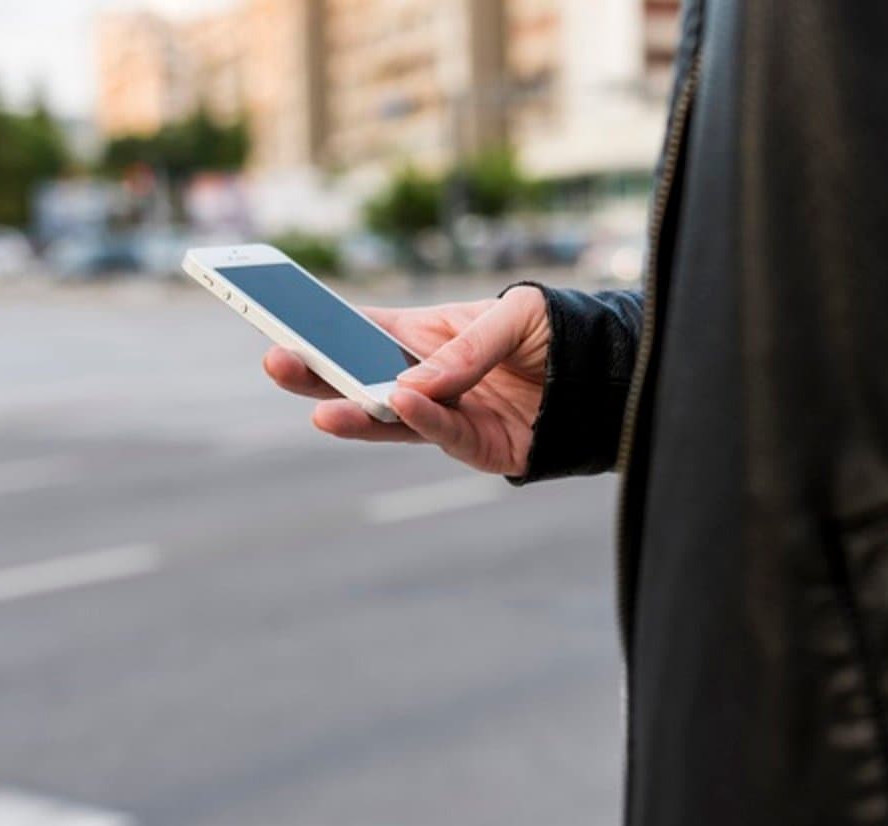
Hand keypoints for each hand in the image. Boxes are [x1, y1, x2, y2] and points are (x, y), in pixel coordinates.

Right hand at [263, 286, 548, 477]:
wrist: (609, 375)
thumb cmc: (556, 333)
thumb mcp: (516, 316)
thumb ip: (466, 346)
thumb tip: (414, 383)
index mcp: (426, 336)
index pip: (364, 330)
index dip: (324, 327)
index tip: (282, 318)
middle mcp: (428, 378)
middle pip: (361, 378)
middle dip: (318, 374)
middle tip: (277, 362)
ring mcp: (449, 415)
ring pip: (391, 419)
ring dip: (355, 413)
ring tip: (322, 410)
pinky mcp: (479, 447)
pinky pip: (444, 435)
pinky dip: (421, 420)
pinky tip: (400, 403)